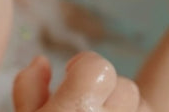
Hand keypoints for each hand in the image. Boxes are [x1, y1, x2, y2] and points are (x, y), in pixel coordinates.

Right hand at [12, 52, 150, 111]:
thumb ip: (28, 88)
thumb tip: (42, 61)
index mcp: (74, 110)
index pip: (96, 65)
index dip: (83, 67)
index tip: (71, 78)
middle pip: (124, 86)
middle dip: (106, 94)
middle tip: (86, 108)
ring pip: (140, 105)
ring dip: (124, 110)